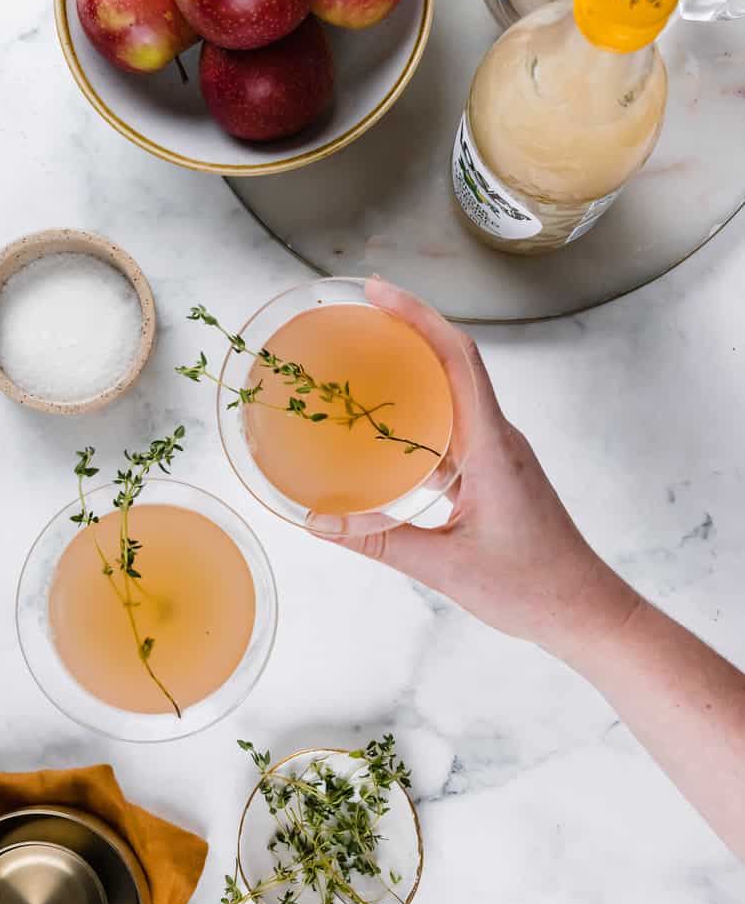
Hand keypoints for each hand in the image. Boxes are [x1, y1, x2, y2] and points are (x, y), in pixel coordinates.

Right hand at [312, 277, 638, 660]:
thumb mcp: (445, 568)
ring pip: (454, 396)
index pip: (457, 359)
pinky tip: (385, 436)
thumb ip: (378, 541)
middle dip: (409, 331)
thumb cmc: (532, 589)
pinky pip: (454, 430)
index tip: (379, 291)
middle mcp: (499, 439)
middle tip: (359, 317)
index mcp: (493, 447)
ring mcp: (499, 455)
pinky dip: (420, 419)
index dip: (419, 317)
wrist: (586, 611)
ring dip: (415, 373)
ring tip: (364, 364)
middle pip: (454, 363)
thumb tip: (317, 520)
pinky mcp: (496, 473)